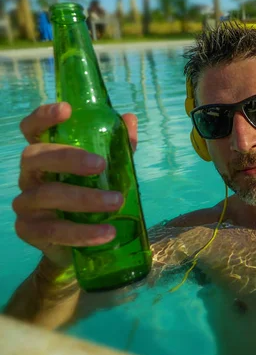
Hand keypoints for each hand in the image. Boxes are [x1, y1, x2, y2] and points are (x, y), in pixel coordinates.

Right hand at [11, 102, 138, 268]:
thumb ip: (117, 146)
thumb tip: (130, 119)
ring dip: (85, 198)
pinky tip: (107, 233)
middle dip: (68, 158)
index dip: (43, 117)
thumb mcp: (109, 170)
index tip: (66, 110)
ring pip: (47, 195)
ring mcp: (26, 203)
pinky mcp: (29, 230)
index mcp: (45, 154)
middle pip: (35, 157)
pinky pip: (53, 230)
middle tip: (101, 165)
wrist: (79, 244)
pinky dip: (84, 232)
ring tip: (117, 202)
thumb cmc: (90, 196)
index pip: (32, 129)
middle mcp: (29, 175)